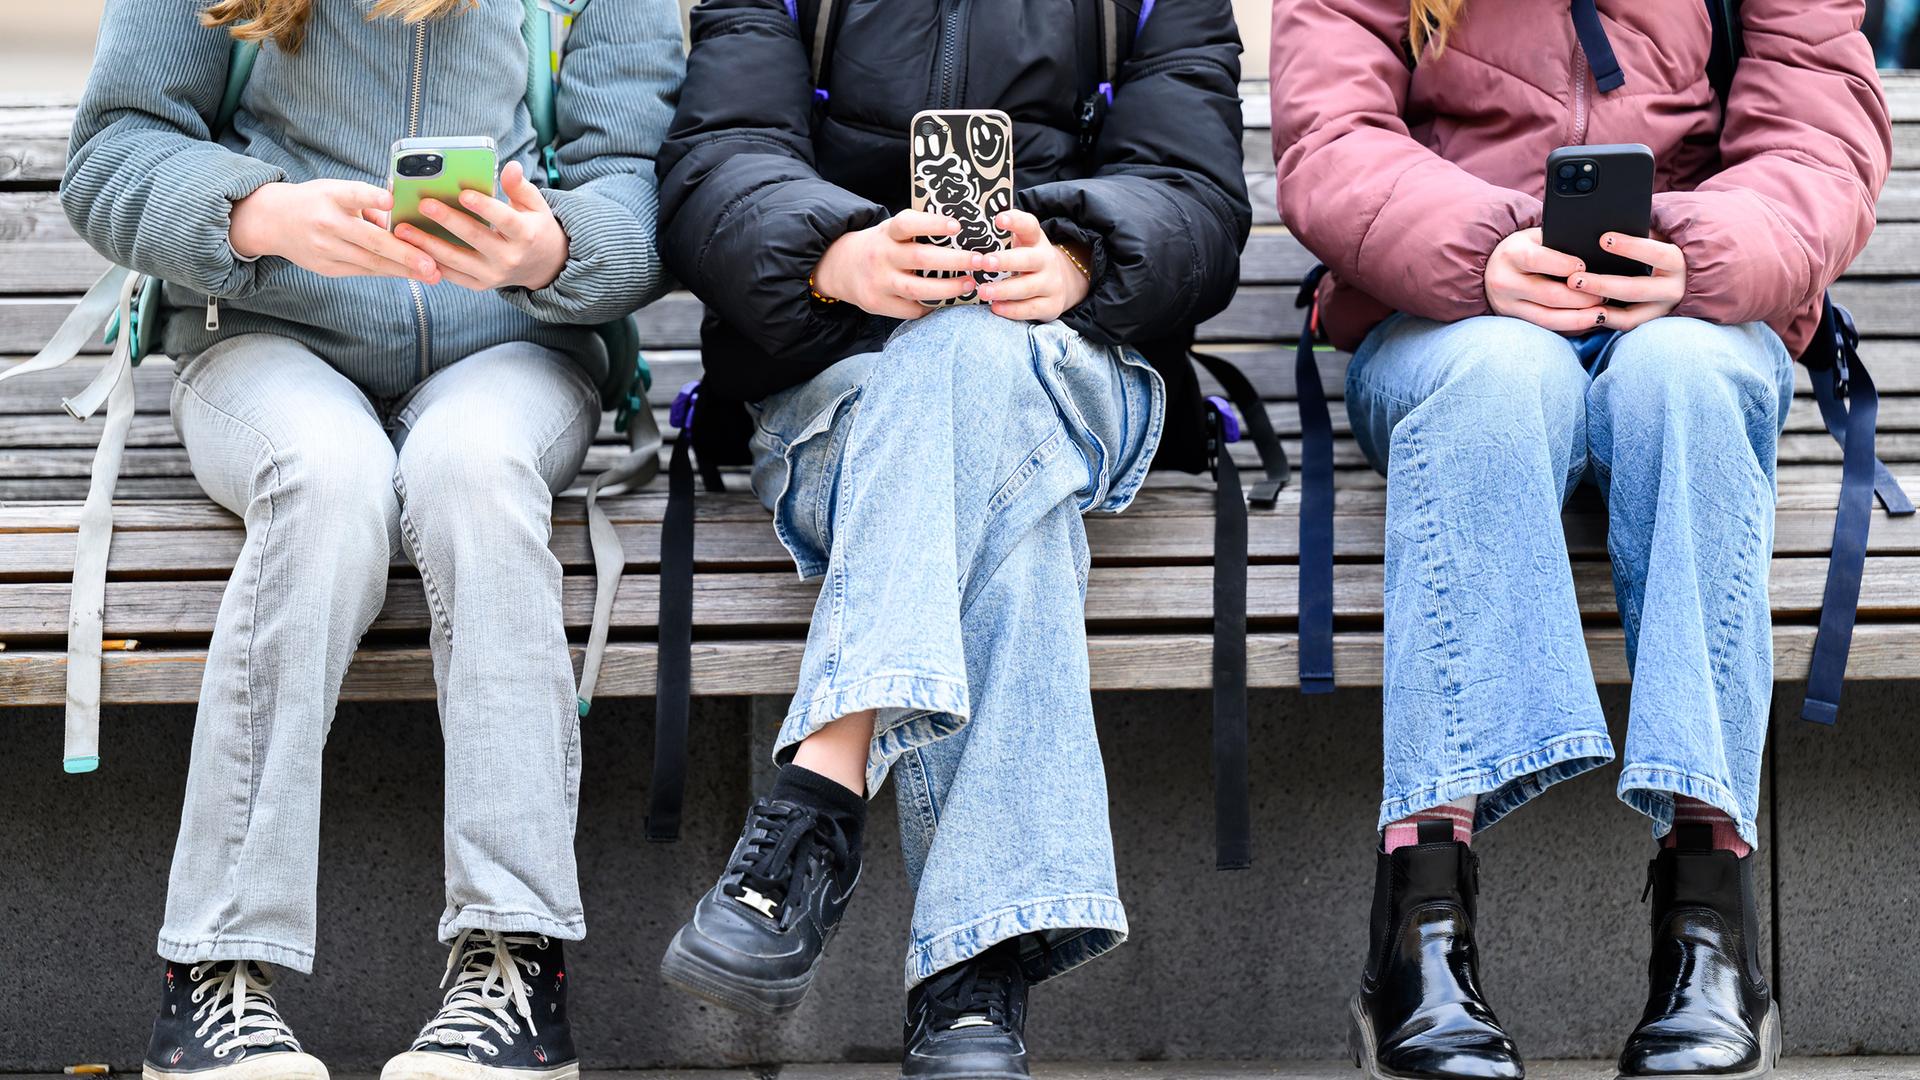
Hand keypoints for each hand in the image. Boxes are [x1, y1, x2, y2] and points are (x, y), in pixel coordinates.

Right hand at [229, 179, 438, 281]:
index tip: (390, 198)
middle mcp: (327, 223)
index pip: (352, 194)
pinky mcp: (326, 268)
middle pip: (370, 240)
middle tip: (431, 264)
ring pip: (370, 262)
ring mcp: (325, 249)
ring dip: (403, 270)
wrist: (273, 221)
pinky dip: (388, 272)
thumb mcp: (338, 192)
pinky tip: (410, 274)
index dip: (371, 197)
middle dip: (404, 254)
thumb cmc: (317, 202)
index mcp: (331, 196)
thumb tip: (404, 218)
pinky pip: (363, 271)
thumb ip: (370, 204)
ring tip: (431, 274)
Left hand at [392, 161, 569, 291]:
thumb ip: (519, 187)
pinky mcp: (480, 285)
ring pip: (457, 260)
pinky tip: (410, 249)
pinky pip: (451, 275)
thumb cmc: (534, 228)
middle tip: (424, 204)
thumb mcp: (535, 206)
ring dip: (428, 245)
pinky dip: (430, 262)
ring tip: (403, 230)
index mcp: (525, 235)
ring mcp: (493, 275)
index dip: (484, 207)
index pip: (504, 220)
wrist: (543, 267)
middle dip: (448, 221)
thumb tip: (511, 167)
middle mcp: (509, 258)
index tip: (463, 193)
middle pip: (475, 238)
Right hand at [810, 211, 981, 317]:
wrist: (839, 266)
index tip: (957, 226)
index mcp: (887, 233)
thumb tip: (964, 232)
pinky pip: (911, 309)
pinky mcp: (877, 303)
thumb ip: (918, 231)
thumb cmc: (881, 246)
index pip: (908, 223)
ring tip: (970, 284)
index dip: (933, 224)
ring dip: (949, 288)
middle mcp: (881, 256)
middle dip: (955, 261)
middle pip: (921, 259)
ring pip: (918, 289)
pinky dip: (931, 306)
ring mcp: (878, 282)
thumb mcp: (891, 231)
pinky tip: (945, 301)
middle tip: (979, 260)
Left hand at [974, 210, 1091, 322]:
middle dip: (1006, 261)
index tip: (998, 219)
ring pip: (1028, 287)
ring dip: (1004, 290)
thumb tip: (971, 226)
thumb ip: (1001, 236)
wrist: (1060, 283)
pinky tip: (996, 307)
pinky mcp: (1052, 305)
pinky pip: (1031, 309)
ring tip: (983, 291)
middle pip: (1028, 259)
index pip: (1029, 226)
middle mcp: (1046, 260)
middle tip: (985, 262)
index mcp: (1036, 240)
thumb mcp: (1021, 243)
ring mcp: (1051, 283)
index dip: (1015, 221)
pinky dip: (1013, 310)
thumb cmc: (1026, 260)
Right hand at [1484, 227, 1608, 332]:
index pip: (1537, 260)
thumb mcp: (1535, 238)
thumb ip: (1558, 243)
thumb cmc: (1524, 248)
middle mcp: (1505, 282)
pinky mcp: (1515, 321)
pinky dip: (1570, 328)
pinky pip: (1547, 329)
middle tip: (1606, 294)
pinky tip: (1589, 323)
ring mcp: (1507, 306)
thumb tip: (1595, 253)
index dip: (1563, 265)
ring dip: (1579, 319)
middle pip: (1548, 295)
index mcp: (1511, 255)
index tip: (1586, 267)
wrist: (1491, 269)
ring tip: (1602, 314)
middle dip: (1581, 297)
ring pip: (1548, 319)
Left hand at [1566, 232, 1687, 330]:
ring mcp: (1661, 309)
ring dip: (1598, 308)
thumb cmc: (1661, 246)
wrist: (1683, 275)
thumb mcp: (1657, 235)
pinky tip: (1580, 313)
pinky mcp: (1649, 322)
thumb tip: (1606, 226)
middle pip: (1635, 289)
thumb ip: (1640, 232)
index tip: (1603, 239)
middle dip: (1602, 285)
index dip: (1630, 247)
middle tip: (1573, 279)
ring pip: (1629, 315)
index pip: (1655, 254)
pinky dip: (1601, 320)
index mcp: (1676, 262)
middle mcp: (1673, 289)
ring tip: (1573, 302)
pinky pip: (1624, 325)